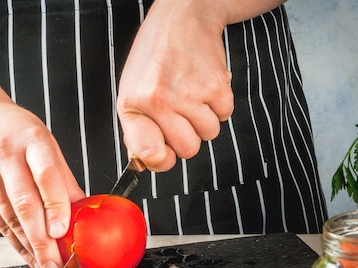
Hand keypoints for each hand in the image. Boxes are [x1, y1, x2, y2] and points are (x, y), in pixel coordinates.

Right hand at [0, 102, 84, 267]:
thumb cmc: (19, 133)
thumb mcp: (47, 145)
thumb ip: (64, 180)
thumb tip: (84, 214)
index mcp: (32, 141)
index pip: (46, 176)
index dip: (55, 206)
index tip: (61, 232)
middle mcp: (6, 156)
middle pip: (24, 204)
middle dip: (41, 240)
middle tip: (55, 264)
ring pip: (10, 218)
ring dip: (30, 247)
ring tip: (46, 265)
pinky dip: (16, 243)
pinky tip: (29, 255)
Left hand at [117, 0, 234, 170]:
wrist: (182, 17)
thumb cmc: (155, 57)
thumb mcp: (132, 91)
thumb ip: (138, 129)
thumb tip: (149, 161)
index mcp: (134, 104)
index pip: (148, 154)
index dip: (160, 159)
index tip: (163, 154)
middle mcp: (159, 101)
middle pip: (187, 150)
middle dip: (188, 137)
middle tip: (181, 114)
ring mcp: (189, 93)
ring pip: (209, 134)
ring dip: (205, 120)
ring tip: (192, 95)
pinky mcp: (215, 85)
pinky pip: (225, 115)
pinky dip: (219, 105)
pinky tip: (205, 86)